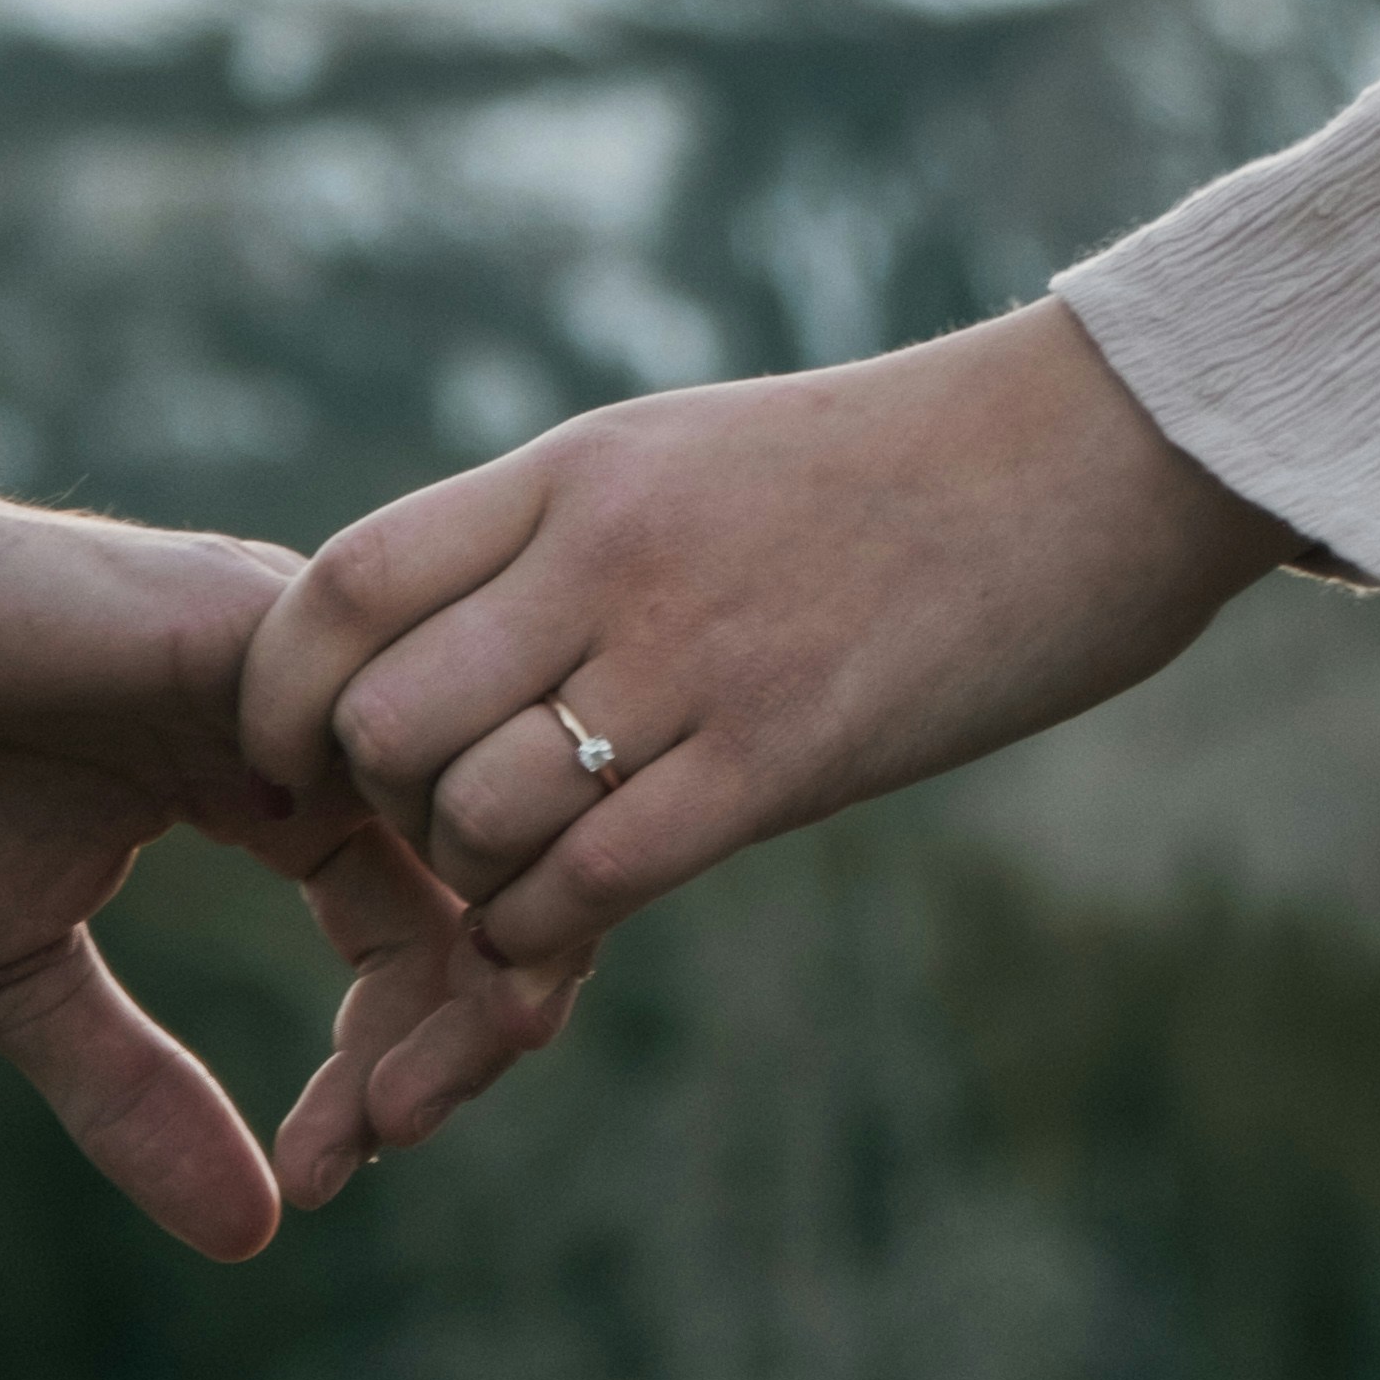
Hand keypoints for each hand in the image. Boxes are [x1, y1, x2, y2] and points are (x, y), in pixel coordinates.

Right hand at [0, 481, 509, 1261]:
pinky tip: (374, 977)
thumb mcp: (20, 981)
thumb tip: (255, 1239)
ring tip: (400, 1096)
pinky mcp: (272, 623)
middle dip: (469, 1030)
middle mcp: (315, 722)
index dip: (402, 1060)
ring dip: (467, 971)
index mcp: (268, 790)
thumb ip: (140, 1094)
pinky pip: (413, 736)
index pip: (411, 929)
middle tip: (394, 1139)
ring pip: (476, 815)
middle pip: (481, 878)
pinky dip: (426, 866)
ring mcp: (309, 665)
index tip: (324, 1176)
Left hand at [237, 304, 1304, 1195]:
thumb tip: (448, 638)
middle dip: (383, 807)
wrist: (1100, 452)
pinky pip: (598, 875)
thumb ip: (564, 538)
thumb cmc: (901, 468)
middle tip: (436, 832)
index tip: (287, 757)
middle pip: (385, 719)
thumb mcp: (692, 458)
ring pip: (479, 811)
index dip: (280, 692)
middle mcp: (610, 557)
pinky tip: (567, 926)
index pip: (347, 585)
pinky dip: (549, 927)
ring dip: (474, 877)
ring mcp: (696, 654)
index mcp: (577, 473)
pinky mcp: (787, 752)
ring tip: (524, 874)